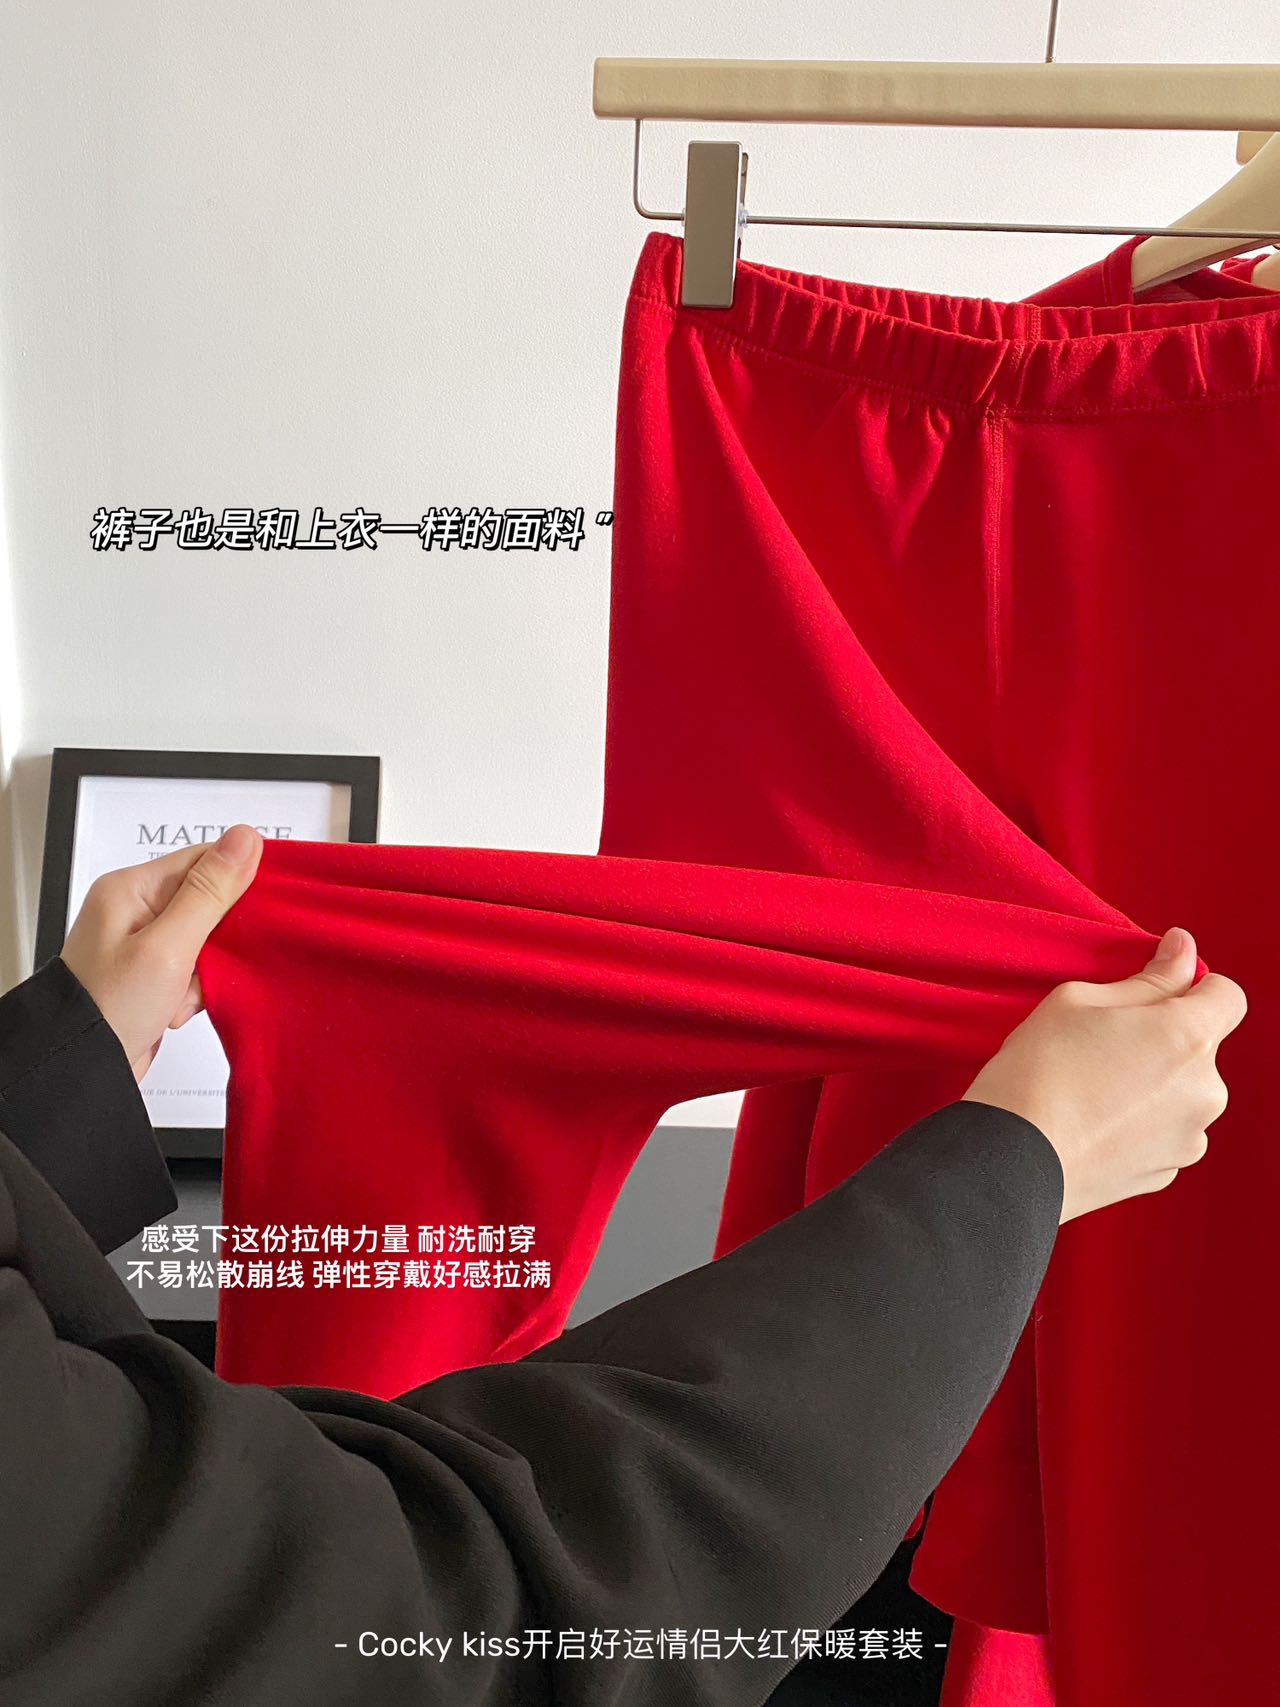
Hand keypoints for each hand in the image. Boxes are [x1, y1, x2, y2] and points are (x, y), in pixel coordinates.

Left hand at [61, 823, 263, 1080]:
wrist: (83, 1070)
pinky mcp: (153, 972)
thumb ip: (209, 892)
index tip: (262, 908)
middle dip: (220, 938)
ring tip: (182, 993)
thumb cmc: (107, 1008)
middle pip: (208, 901)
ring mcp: (143, 942)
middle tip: (207, 964)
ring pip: (208, 940)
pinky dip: (196, 989)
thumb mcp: (168, 946)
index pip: (204, 860)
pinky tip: (176, 1007)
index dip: (239, 882)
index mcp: (131, 889)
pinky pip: (196, 968)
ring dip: (208, 970)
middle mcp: (134, 909)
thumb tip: (245, 839)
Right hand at [962, 927, 1245, 1222]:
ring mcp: (1190, 1136)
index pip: (1227, 995)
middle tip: (1101, 1042)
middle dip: (1163, 1039)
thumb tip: (1184, 951)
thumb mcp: (1080, 999)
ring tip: (1092, 1088)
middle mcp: (1206, 1089)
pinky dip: (1139, 1123)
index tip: (1158, 982)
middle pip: (1200, 1047)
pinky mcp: (1168, 1171)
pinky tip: (1093, 1121)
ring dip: (1153, 1084)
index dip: (1194, 985)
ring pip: (1182, 1092)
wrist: (1010, 1159)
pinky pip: (1165, 1131)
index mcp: (1188, 1036)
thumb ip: (1148, 978)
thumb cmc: (1038, 1071)